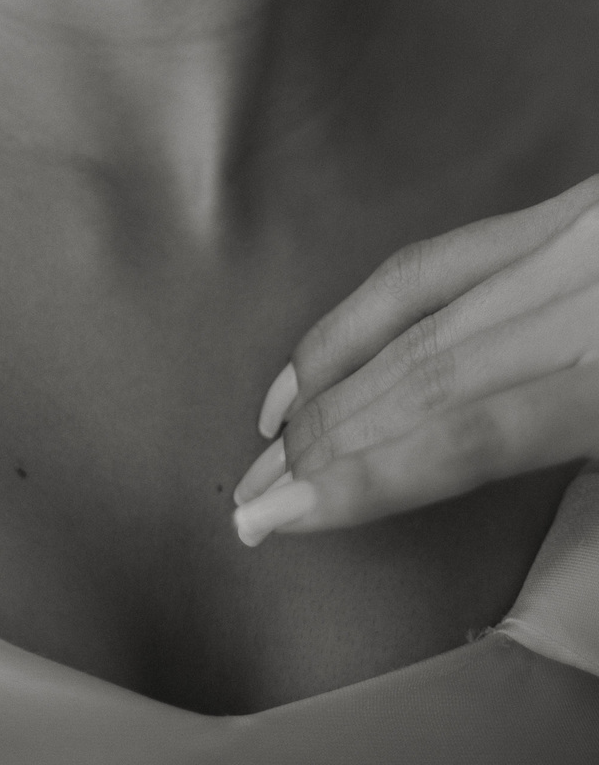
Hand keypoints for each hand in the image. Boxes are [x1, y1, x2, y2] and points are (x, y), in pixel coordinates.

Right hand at [232, 175, 598, 545]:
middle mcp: (580, 303)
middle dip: (326, 440)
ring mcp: (564, 247)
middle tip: (254, 494)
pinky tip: (317, 356)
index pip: (466, 435)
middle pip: (424, 375)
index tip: (283, 517)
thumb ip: (585, 520)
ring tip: (269, 439)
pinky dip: (365, 310)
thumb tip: (505, 600)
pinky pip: (437, 261)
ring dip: (327, 383)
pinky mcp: (557, 217)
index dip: (367, 479)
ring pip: (414, 318)